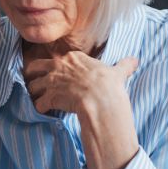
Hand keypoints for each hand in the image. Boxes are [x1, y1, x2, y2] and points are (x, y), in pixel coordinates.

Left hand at [25, 52, 139, 168]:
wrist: (100, 98)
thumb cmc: (109, 84)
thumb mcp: (117, 72)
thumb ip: (123, 66)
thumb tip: (134, 60)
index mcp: (73, 58)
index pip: (57, 58)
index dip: (54, 66)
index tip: (54, 71)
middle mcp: (59, 66)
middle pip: (36, 67)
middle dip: (33, 74)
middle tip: (33, 80)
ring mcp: (52, 81)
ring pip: (33, 85)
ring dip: (34, 92)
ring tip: (37, 98)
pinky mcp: (49, 97)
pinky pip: (38, 103)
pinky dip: (40, 107)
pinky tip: (43, 111)